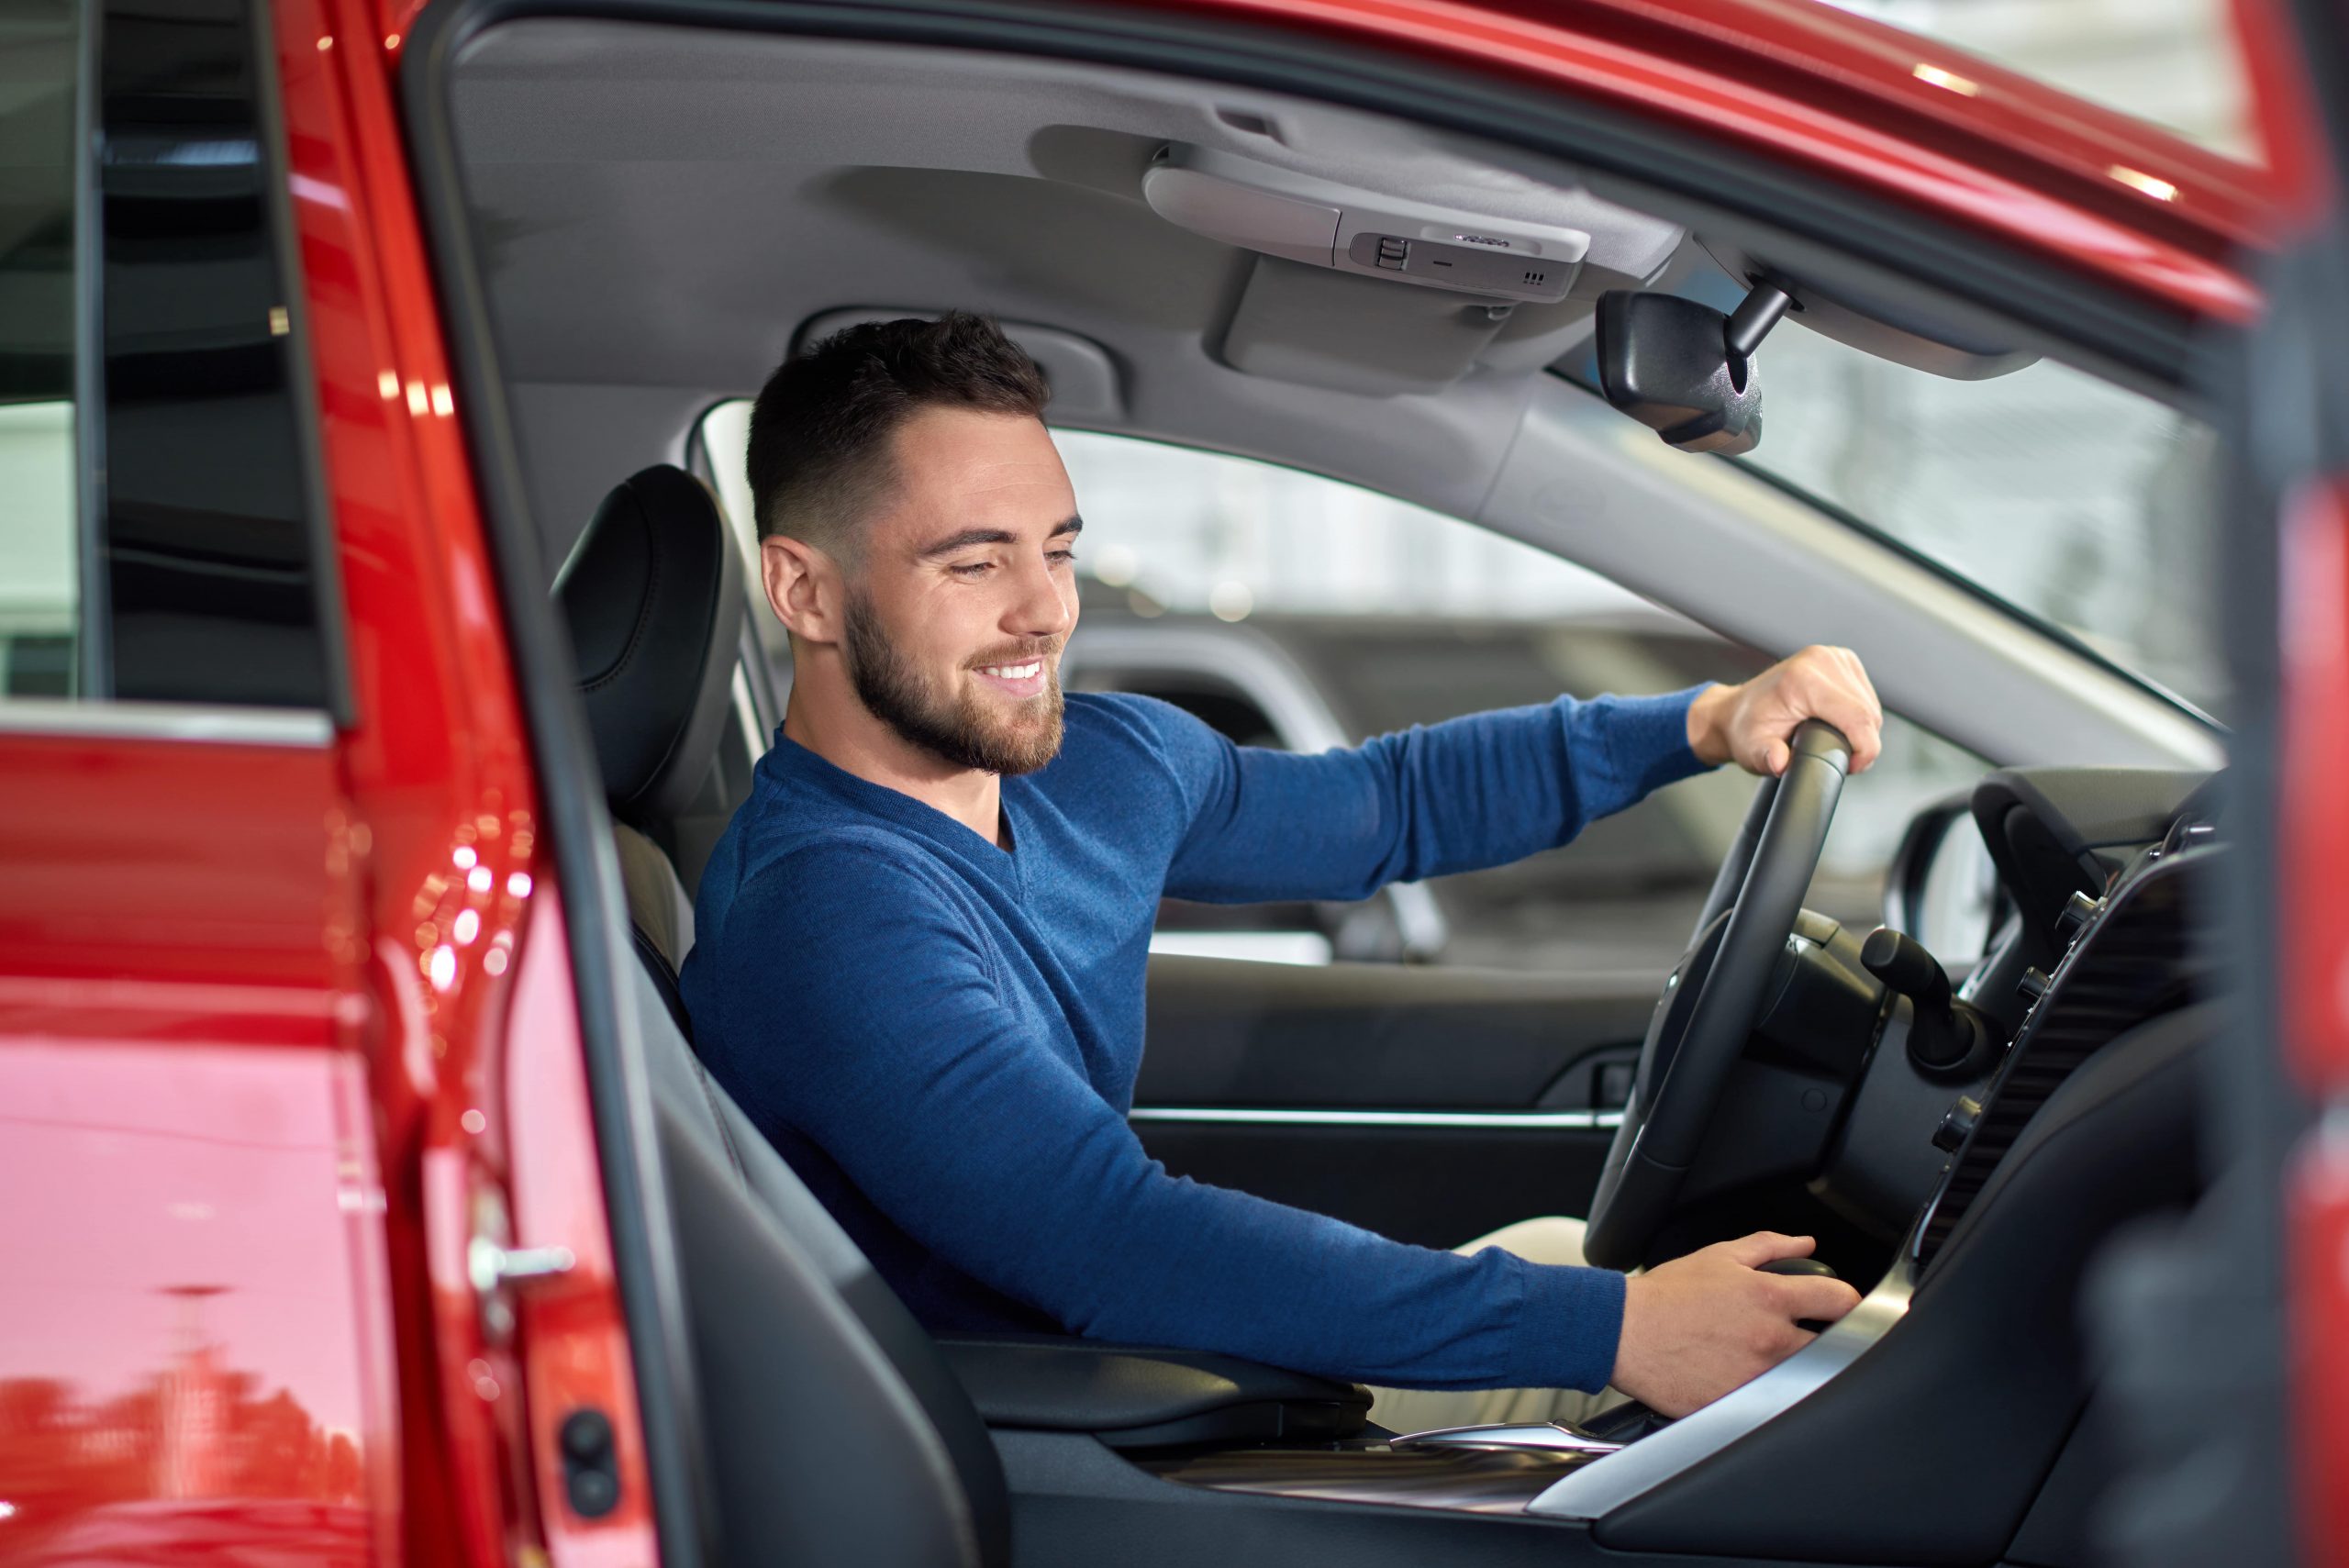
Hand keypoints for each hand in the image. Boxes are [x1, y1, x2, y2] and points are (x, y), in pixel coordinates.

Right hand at [1609, 1232, 1862, 1417]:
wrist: (1624, 1331)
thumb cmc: (1666, 1295)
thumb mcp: (1720, 1257)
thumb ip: (1769, 1246)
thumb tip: (1805, 1245)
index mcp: (1769, 1299)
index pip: (1840, 1301)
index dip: (1848, 1301)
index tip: (1842, 1305)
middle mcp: (1770, 1341)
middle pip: (1831, 1346)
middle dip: (1825, 1337)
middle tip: (1804, 1332)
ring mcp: (1756, 1378)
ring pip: (1801, 1377)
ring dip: (1794, 1365)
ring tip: (1764, 1355)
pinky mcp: (1737, 1405)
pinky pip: (1769, 1401)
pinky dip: (1765, 1390)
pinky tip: (1743, 1377)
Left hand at [1688, 645, 1882, 775]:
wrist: (1738, 710)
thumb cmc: (1747, 728)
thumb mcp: (1752, 750)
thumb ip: (1767, 757)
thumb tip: (1779, 761)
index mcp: (1802, 679)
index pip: (1858, 717)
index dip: (1864, 750)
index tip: (1851, 766)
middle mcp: (1821, 661)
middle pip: (1868, 713)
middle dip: (1862, 743)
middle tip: (1839, 758)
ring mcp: (1834, 656)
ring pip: (1871, 704)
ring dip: (1862, 729)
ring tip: (1834, 740)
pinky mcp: (1843, 659)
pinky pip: (1867, 694)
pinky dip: (1859, 715)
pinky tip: (1838, 723)